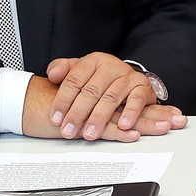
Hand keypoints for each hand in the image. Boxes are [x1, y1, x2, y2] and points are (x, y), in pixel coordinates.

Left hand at [21, 52, 184, 140]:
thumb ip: (63, 70)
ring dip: (99, 118)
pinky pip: (137, 100)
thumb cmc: (100, 79)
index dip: (63, 100)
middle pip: (91, 90)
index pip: (74, 80)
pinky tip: (122, 125)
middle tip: (68, 131)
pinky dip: (130, 113)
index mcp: (93, 61)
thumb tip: (52, 74)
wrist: (129, 79)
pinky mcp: (143, 87)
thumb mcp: (80, 71)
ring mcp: (128, 76)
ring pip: (111, 98)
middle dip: (78, 113)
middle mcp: (111, 66)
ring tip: (90, 134)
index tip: (55, 118)